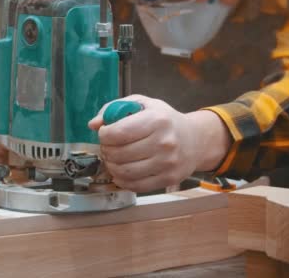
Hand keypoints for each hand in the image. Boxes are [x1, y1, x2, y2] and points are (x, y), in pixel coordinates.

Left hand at [88, 95, 230, 192]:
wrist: (195, 140)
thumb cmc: (164, 120)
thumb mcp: (142, 104)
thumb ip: (114, 109)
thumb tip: (93, 124)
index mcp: (157, 120)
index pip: (118, 133)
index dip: (104, 135)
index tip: (104, 133)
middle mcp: (164, 142)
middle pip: (119, 154)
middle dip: (105, 150)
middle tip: (107, 147)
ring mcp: (167, 163)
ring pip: (124, 171)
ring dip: (111, 166)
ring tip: (113, 158)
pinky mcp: (168, 179)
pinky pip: (135, 185)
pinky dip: (122, 180)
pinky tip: (121, 171)